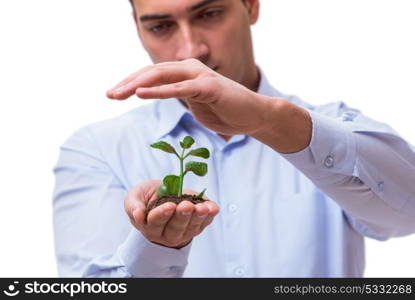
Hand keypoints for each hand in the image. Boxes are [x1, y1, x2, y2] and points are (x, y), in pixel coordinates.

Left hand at [106, 58, 276, 135]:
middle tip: (110, 95)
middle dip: (128, 83)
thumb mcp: (194, 103)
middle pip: (152, 72)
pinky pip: (181, 88)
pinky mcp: (210, 87)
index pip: (152, 75)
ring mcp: (200, 76)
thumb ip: (178, 96)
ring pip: (163, 76)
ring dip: (139, 85)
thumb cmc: (224, 110)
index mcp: (185, 73)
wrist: (252, 116)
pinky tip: (143, 94)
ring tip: (120, 94)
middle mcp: (190, 69)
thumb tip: (161, 96)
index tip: (113, 94)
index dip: (130, 83)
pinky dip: (161, 91)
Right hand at [125, 180, 218, 248]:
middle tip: (186, 206)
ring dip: (198, 217)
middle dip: (182, 216)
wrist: (161, 195)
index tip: (169, 206)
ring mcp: (183, 231)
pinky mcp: (196, 226)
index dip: (162, 215)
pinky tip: (212, 208)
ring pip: (191, 227)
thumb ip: (133, 205)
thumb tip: (138, 214)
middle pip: (175, 227)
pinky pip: (204, 223)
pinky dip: (209, 216)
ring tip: (202, 208)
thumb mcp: (134, 197)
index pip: (156, 223)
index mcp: (149, 227)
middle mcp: (167, 233)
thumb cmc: (146, 197)